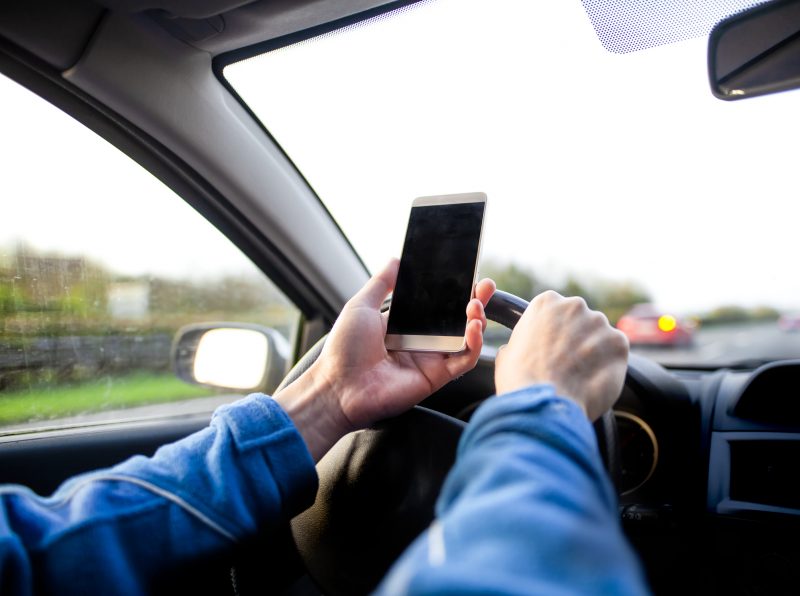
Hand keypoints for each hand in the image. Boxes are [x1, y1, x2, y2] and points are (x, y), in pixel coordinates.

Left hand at [275, 259, 495, 459]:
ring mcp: (430, 359)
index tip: (465, 275)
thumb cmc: (343, 350)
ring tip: (475, 305)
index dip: (453, 291)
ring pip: (465, 338)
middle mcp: (420, 341)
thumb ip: (381, 283)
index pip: (436, 304)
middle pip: (456, 319)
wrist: (337, 388)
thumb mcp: (361, 306)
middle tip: (484, 286)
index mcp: (404, 324)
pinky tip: (473, 327)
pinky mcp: (436, 377)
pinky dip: (474, 345)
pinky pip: (463, 361)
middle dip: (474, 301)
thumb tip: (396, 259)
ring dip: (477, 320)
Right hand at [494, 290, 627, 420]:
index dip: (555, 332)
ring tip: (581, 376)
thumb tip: (519, 351)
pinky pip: (616, 352)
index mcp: (546, 302)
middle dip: (577, 339)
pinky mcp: (619, 342)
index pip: (557, 311)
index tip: (552, 349)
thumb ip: (523, 343)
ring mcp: (598, 322)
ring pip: (600, 336)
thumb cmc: (520, 380)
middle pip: (581, 320)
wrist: (543, 402)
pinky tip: (593, 380)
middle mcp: (574, 305)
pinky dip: (609, 365)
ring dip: (594, 352)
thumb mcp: (508, 353)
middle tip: (568, 364)